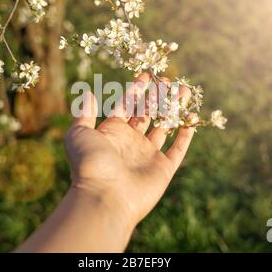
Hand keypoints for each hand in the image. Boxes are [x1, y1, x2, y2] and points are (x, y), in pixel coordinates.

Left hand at [65, 72, 194, 228]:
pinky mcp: (163, 169)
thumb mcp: (79, 133)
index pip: (127, 106)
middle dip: (157, 97)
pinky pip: (177, 149)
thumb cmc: (90, 163)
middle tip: (168, 81)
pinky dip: (185, 135)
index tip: (146, 74)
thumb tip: (88, 93)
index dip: (136, 90)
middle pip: (147, 114)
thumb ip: (84, 113)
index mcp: (112, 132)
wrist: (104, 197)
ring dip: (174, 110)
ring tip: (184, 92)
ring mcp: (147, 155)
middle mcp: (131, 142)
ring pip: (164, 127)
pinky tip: (192, 119)